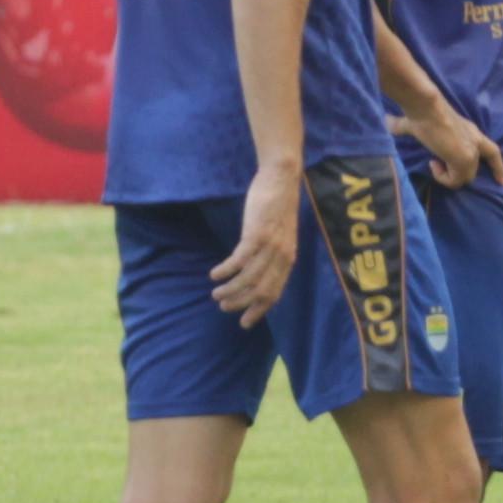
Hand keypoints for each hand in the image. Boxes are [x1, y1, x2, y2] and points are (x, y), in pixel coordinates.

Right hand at [211, 160, 301, 322]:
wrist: (281, 179)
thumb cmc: (277, 206)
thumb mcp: (281, 235)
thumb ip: (273, 254)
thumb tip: (259, 272)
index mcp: (288, 259)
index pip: (274, 294)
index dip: (259, 310)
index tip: (244, 323)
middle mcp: (281, 256)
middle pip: (260, 292)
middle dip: (240, 304)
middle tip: (223, 307)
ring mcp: (269, 246)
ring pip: (248, 279)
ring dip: (229, 290)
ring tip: (215, 294)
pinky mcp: (256, 234)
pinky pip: (238, 261)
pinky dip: (225, 271)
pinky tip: (214, 274)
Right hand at [399, 94, 502, 188]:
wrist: (426, 107)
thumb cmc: (422, 111)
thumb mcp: (418, 122)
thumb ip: (404, 126)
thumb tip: (385, 122)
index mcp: (471, 132)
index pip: (492, 152)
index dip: (498, 168)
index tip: (502, 182)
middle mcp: (476, 142)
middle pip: (473, 172)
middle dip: (456, 176)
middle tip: (436, 164)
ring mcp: (472, 152)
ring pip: (463, 179)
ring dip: (446, 176)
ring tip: (433, 162)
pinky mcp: (465, 160)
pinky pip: (455, 182)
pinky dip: (442, 177)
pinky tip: (433, 163)